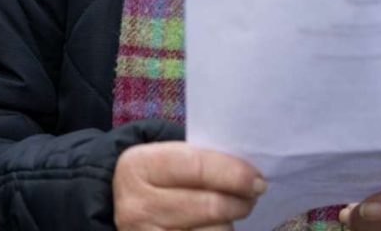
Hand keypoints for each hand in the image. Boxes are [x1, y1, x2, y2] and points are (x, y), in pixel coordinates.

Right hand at [113, 141, 266, 229]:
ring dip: (228, 223)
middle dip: (239, 201)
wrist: (122, 204)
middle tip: (253, 195)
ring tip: (232, 211)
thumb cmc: (157, 174)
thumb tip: (249, 175)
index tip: (257, 179)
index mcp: (139, 166)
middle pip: (208, 206)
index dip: (233, 174)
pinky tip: (217, 227)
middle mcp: (136, 206)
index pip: (197, 167)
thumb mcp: (167, 156)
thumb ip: (200, 160)